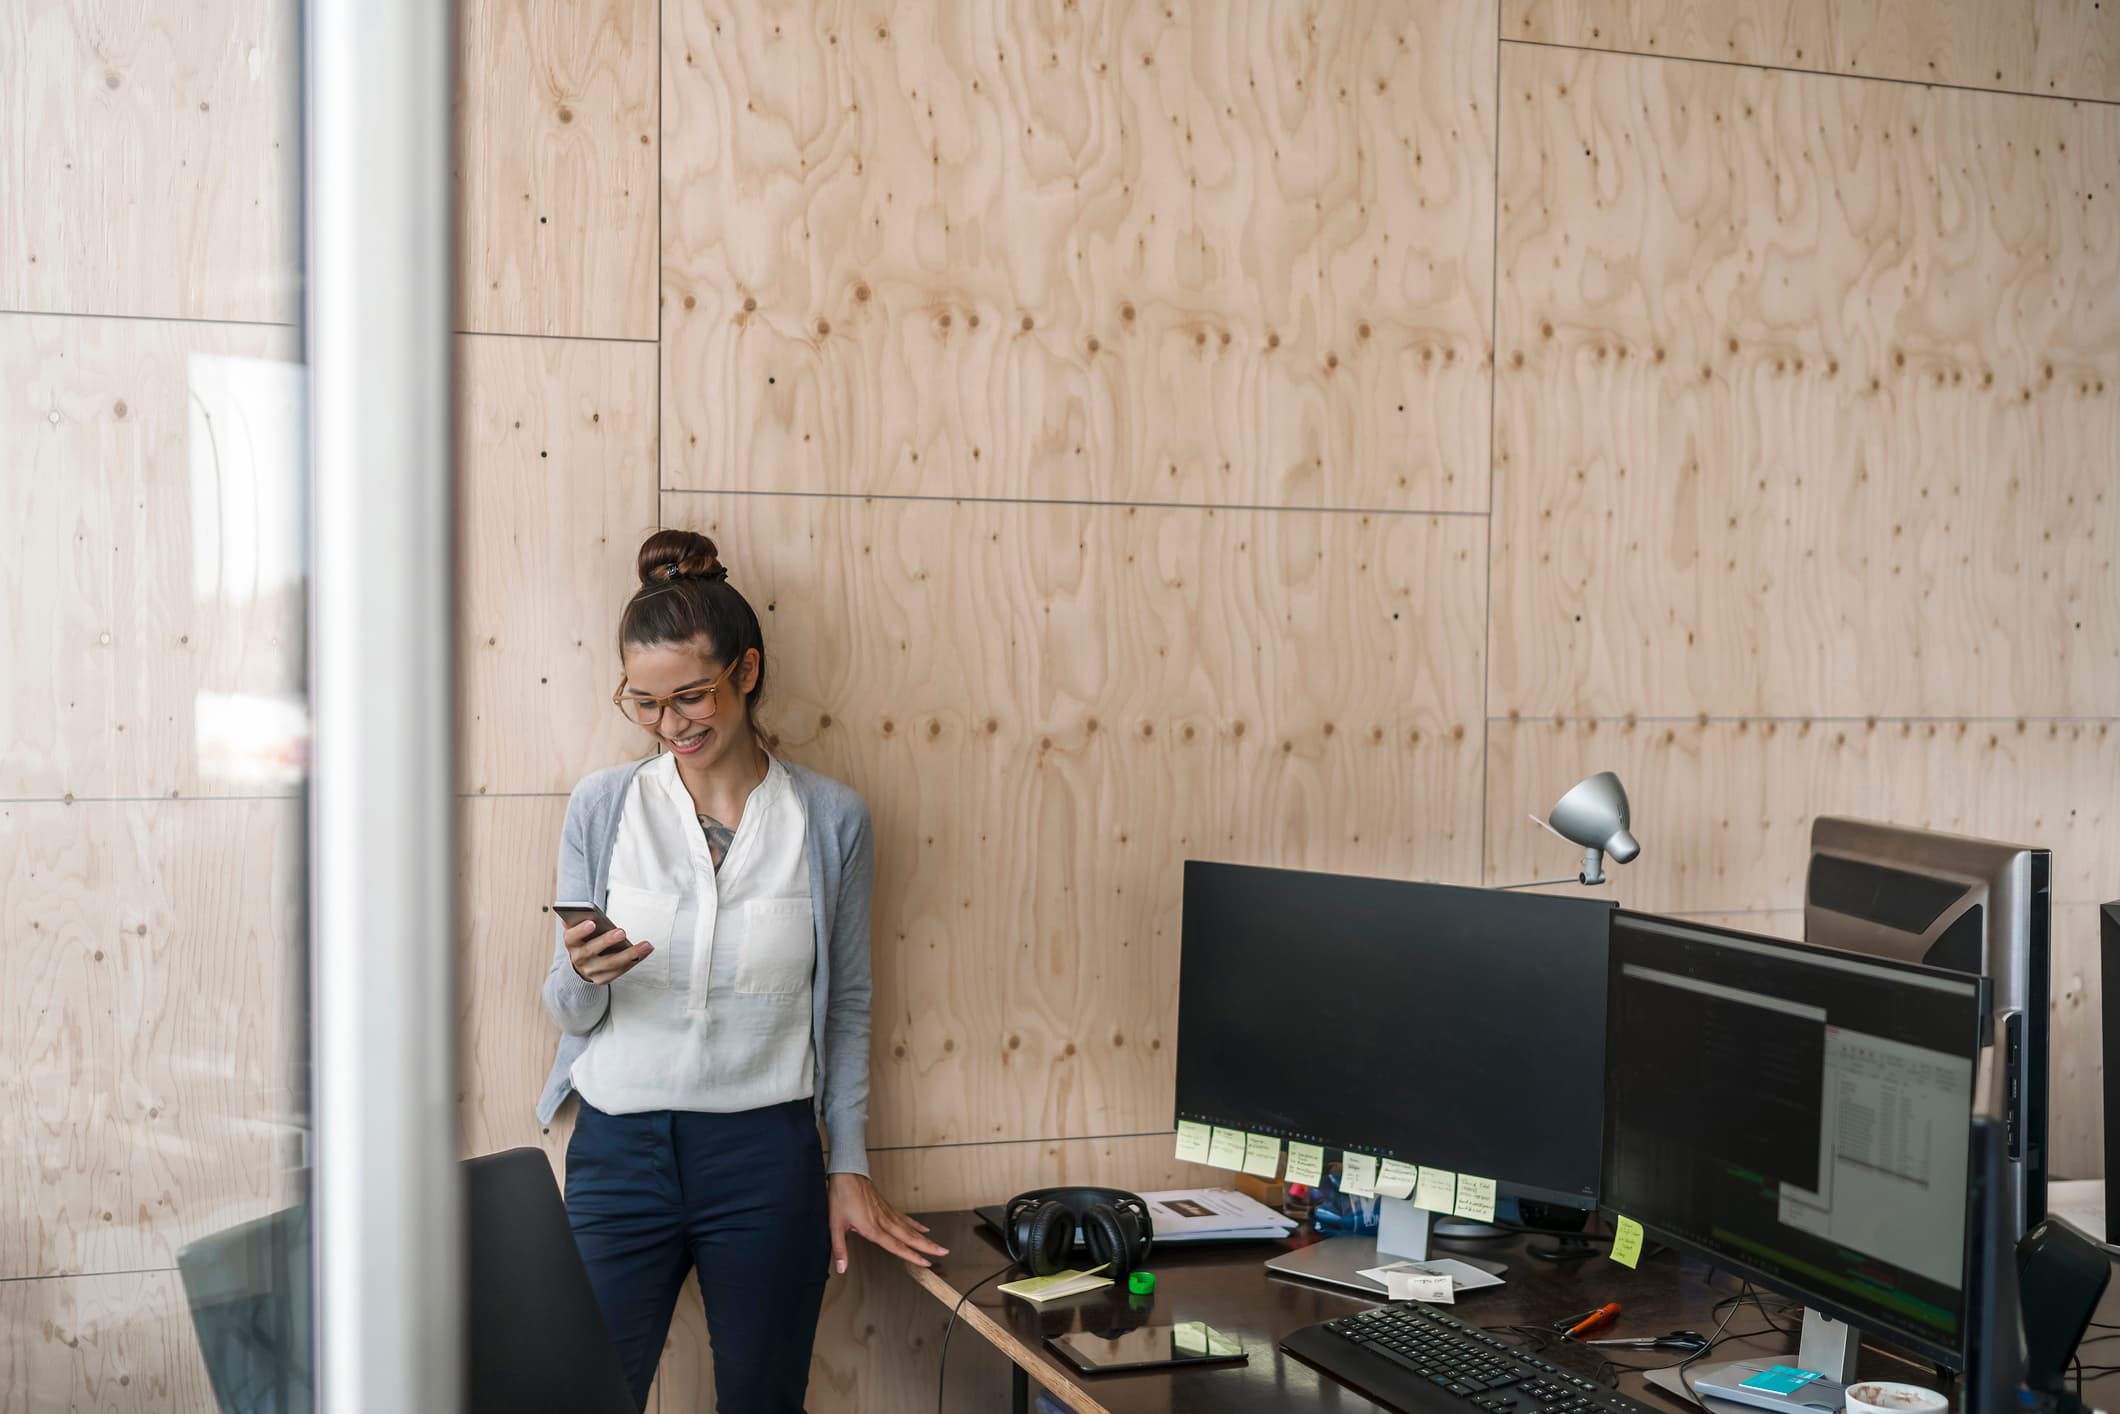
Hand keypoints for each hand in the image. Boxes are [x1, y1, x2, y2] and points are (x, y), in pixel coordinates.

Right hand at [564, 917, 652, 984]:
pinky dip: (634, 960)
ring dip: (630, 954)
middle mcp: (578, 959)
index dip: (580, 930)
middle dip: (607, 941)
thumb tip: (584, 912)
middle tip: (622, 932)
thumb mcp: (581, 930)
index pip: (571, 937)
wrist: (583, 964)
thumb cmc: (586, 939)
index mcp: (571, 943)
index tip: (592, 923)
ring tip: (646, 945)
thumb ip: (581, 921)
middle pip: (591, 951)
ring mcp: (590, 971)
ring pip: (611, 963)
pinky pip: (620, 970)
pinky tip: (646, 951)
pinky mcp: (602, 979)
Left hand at [828, 1173, 949, 1273]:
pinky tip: (923, 1229)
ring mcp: (887, 1212)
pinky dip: (916, 1224)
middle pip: (910, 1237)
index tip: (925, 1263)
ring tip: (938, 1245)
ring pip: (910, 1228)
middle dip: (927, 1247)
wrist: (847, 1172)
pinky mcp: (887, 1206)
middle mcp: (884, 1221)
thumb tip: (841, 1268)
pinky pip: (905, 1218)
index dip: (911, 1256)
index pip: (895, 1246)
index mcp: (872, 1228)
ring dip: (925, 1238)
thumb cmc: (841, 1197)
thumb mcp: (835, 1225)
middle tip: (943, 1253)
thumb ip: (839, 1248)